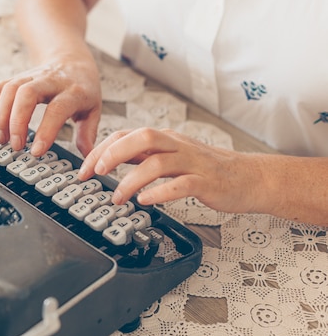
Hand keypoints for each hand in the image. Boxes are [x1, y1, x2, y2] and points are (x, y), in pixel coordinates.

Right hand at [0, 56, 101, 156]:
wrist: (71, 59)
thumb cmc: (81, 87)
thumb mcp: (93, 109)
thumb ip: (88, 134)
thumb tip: (87, 156)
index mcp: (73, 90)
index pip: (58, 108)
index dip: (46, 130)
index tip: (36, 151)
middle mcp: (50, 80)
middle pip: (27, 93)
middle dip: (17, 121)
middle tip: (16, 145)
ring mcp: (31, 77)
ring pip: (10, 89)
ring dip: (1, 116)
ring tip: (2, 139)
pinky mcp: (16, 78)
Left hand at [77, 127, 264, 213]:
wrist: (250, 177)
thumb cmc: (207, 169)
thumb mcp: (170, 157)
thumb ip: (142, 157)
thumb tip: (108, 160)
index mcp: (165, 140)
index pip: (127, 135)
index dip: (102, 149)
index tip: (84, 168)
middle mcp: (177, 146)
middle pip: (141, 138)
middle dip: (113, 153)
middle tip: (95, 172)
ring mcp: (192, 162)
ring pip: (157, 162)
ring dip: (132, 180)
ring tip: (118, 197)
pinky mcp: (206, 181)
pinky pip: (181, 184)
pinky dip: (161, 192)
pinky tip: (147, 201)